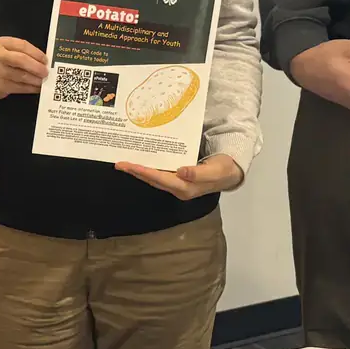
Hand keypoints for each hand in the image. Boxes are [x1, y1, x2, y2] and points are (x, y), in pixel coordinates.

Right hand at [0, 37, 47, 98]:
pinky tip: (36, 87)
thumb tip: (43, 61)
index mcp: (2, 43)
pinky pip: (19, 87)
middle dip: (37, 67)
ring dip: (35, 79)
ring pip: (21, 75)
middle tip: (45, 71)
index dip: (37, 53)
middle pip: (21, 60)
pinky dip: (30, 88)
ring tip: (42, 80)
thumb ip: (24, 52)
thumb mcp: (8, 50)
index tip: (45, 59)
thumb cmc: (1, 62)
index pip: (23, 45)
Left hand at [115, 154, 243, 199]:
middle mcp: (178, 188)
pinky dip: (148, 167)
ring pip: (154, 177)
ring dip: (139, 171)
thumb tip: (181, 172)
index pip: (161, 179)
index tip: (130, 166)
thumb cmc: (224, 170)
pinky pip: (159, 173)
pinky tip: (141, 161)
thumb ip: (199, 173)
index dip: (145, 172)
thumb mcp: (216, 171)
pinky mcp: (177, 178)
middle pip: (153, 180)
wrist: (230, 172)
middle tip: (119, 163)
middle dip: (136, 172)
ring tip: (124, 163)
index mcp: (185, 188)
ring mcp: (177, 184)